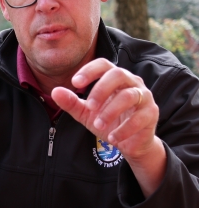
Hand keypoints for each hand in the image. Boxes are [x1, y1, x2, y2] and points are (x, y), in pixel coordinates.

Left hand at [52, 58, 165, 195]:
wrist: (130, 142)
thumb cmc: (108, 121)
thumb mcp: (86, 113)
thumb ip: (72, 102)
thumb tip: (54, 91)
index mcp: (114, 78)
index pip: (103, 64)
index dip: (89, 70)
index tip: (74, 83)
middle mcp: (131, 82)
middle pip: (118, 74)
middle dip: (100, 90)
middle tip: (89, 107)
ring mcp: (144, 96)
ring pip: (129, 95)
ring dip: (110, 111)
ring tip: (98, 125)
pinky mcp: (152, 113)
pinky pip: (140, 117)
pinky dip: (123, 129)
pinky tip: (112, 138)